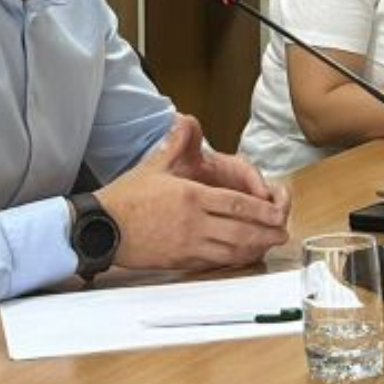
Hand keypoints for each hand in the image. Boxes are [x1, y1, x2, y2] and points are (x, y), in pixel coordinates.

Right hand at [96, 114, 290, 269]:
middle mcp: (194, 222)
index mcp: (191, 197)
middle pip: (240, 230)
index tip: (277, 213)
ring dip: (254, 249)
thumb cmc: (126, 198)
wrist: (101, 228)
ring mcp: (188, 244)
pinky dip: (232, 261)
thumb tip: (185, 120)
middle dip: (265, 232)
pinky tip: (240, 259)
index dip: (261, 210)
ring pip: (230, 250)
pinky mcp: (180, 260)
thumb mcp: (153, 165)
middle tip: (282, 232)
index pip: (236, 204)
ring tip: (268, 246)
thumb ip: (176, 144)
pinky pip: (213, 263)